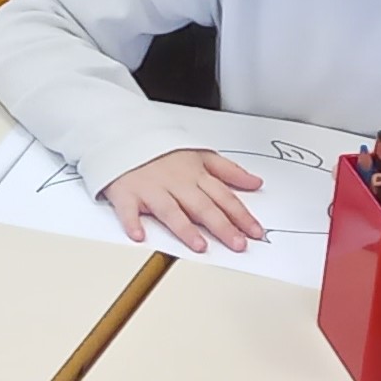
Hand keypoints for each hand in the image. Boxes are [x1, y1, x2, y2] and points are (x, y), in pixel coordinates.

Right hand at [97, 150, 266, 252]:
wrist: (124, 134)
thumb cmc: (161, 149)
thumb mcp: (201, 154)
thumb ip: (229, 171)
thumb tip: (255, 182)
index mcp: (195, 175)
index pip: (224, 197)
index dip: (242, 216)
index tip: (255, 232)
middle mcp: (176, 183)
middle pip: (203, 207)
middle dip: (222, 226)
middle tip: (237, 244)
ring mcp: (151, 189)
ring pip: (171, 210)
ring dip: (185, 228)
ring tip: (199, 245)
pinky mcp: (126, 194)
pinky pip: (129, 210)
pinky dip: (132, 222)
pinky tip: (139, 235)